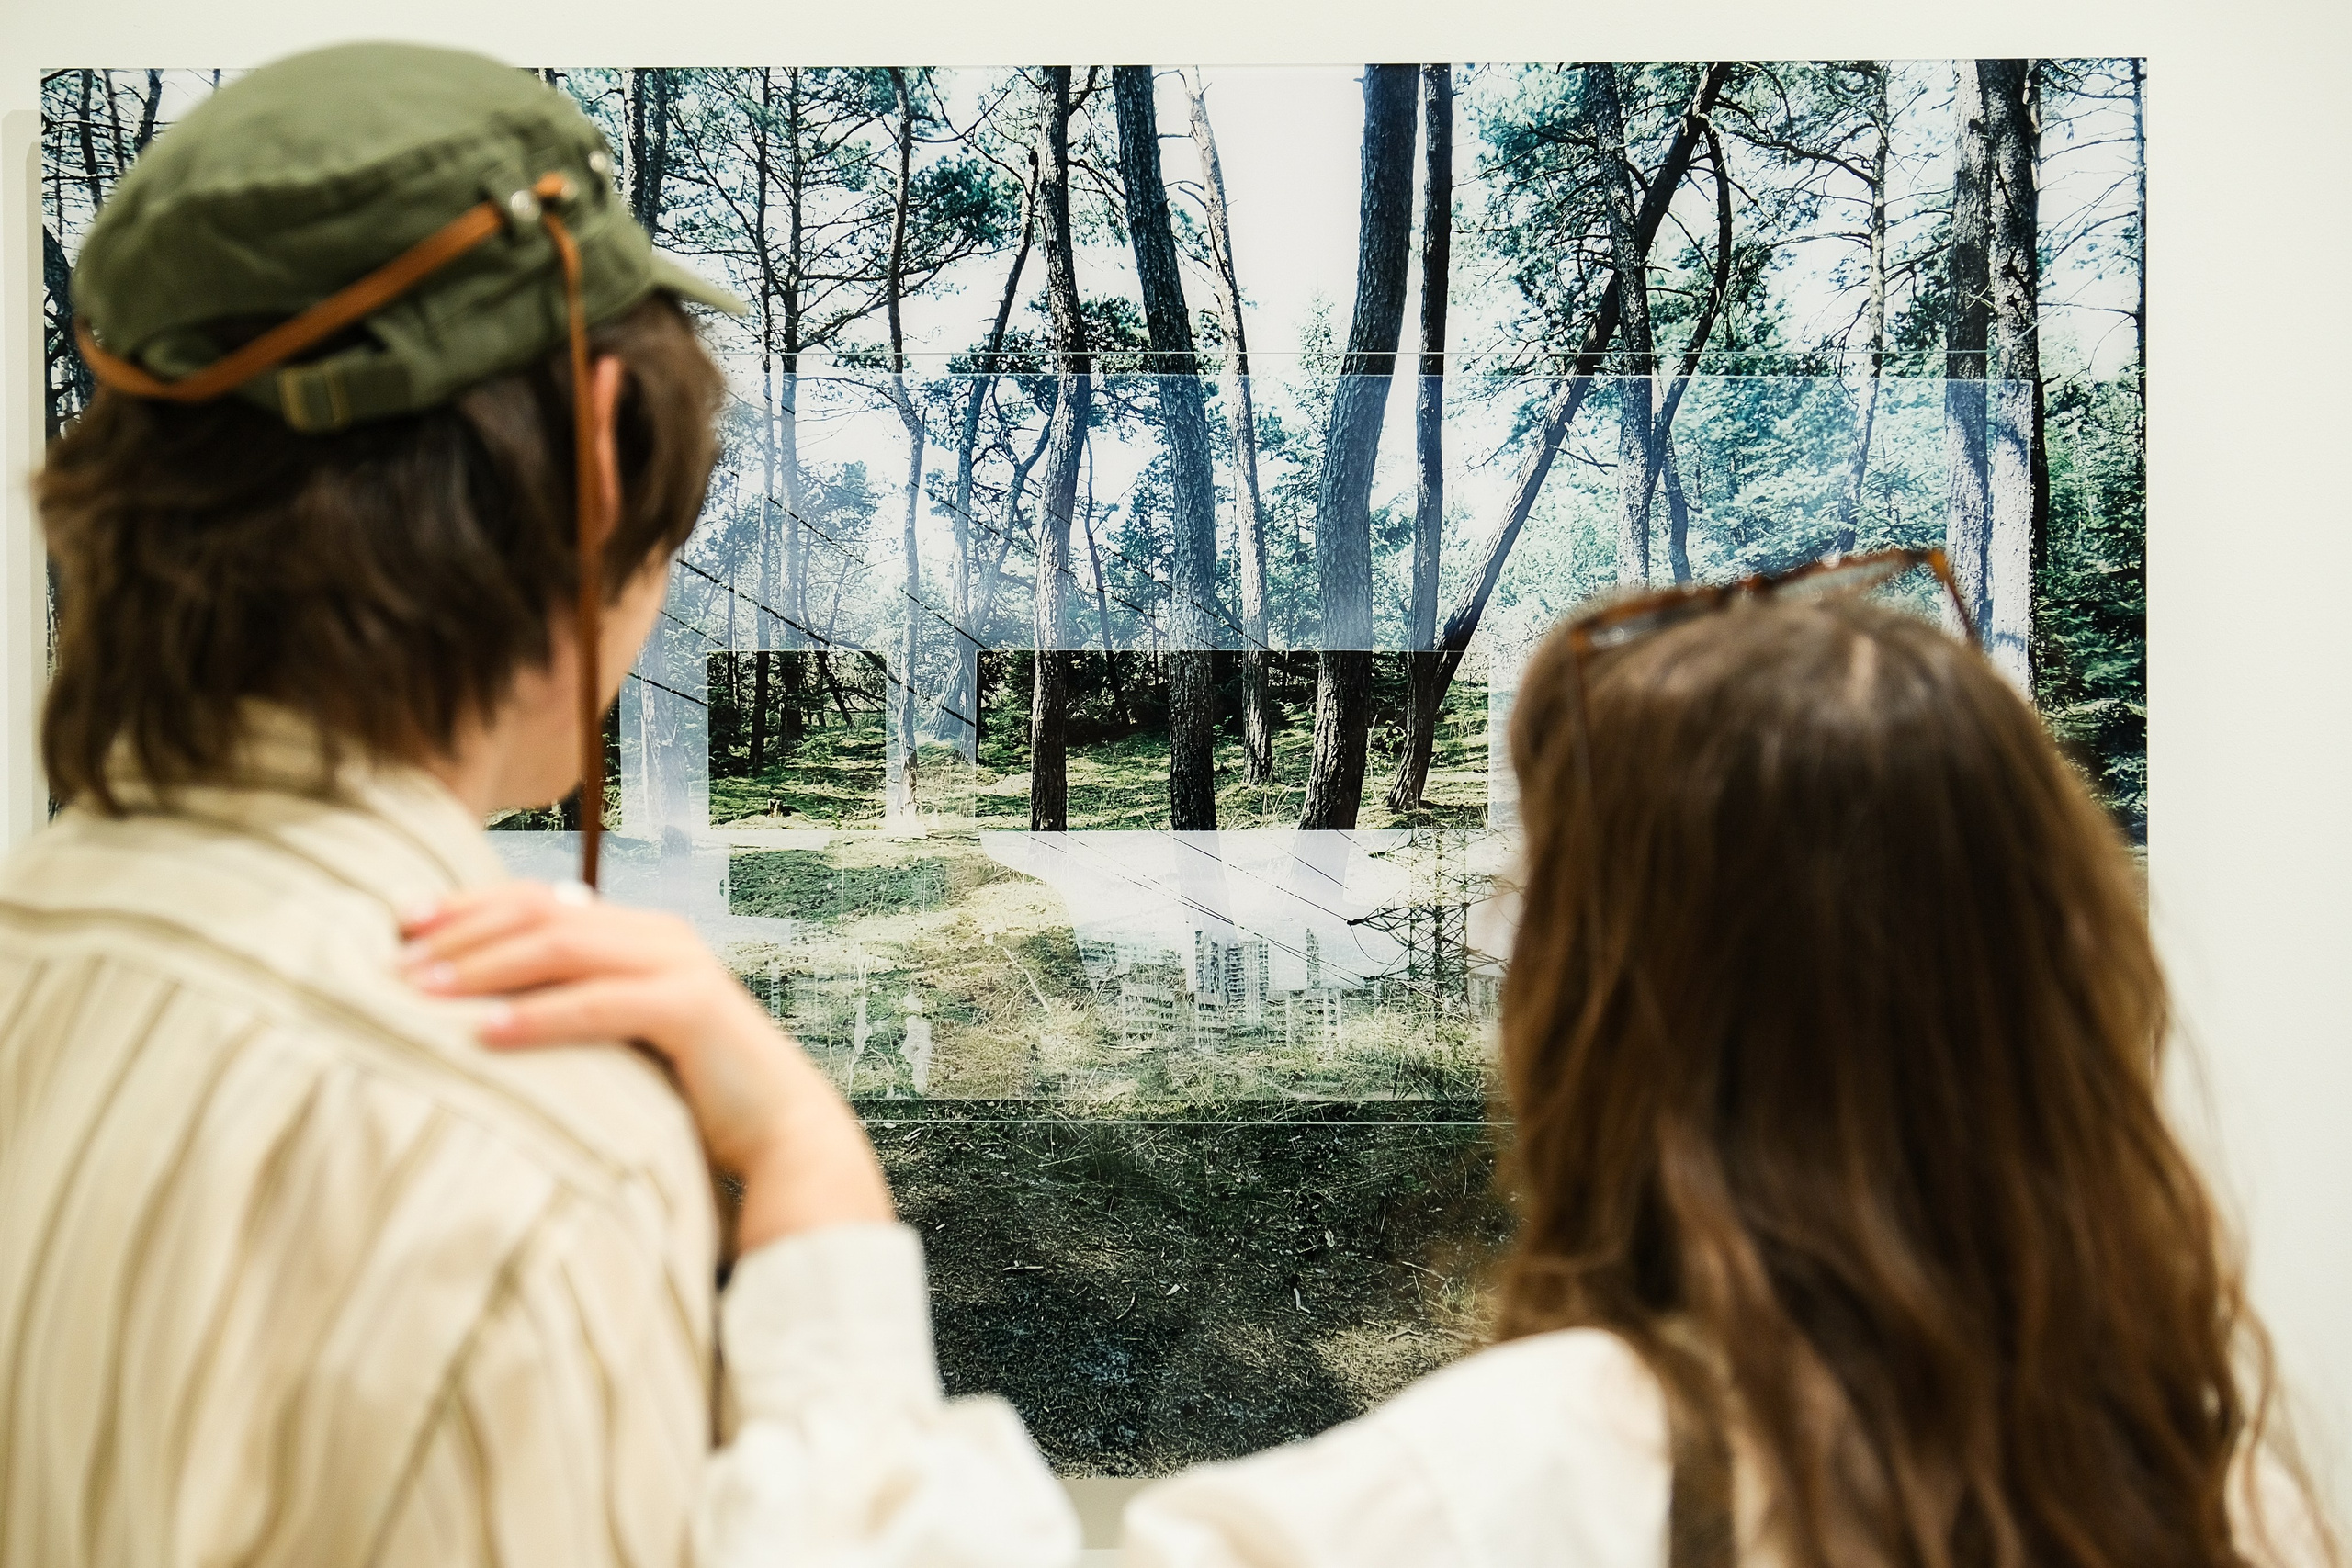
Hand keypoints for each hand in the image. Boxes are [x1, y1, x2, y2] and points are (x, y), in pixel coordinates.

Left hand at [398, 881, 891, 1249]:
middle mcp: (661, 935)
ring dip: (484, 967)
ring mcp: (680, 965)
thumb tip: (483, 1011)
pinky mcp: (693, 1008)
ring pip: (563, 946)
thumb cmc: (693, 1097)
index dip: (468, 906)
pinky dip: (537, 1016)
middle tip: (394, 965)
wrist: (783, 1134)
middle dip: (462, 934)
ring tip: (422, 994)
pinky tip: (485, 1034)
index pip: (541, 899)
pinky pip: (599, 1004)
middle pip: (542, 912)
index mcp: (642, 933)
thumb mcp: (624, 1041)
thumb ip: (576, 1010)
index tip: (401, 925)